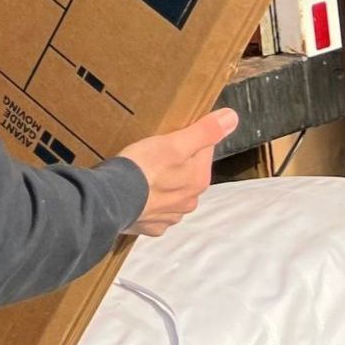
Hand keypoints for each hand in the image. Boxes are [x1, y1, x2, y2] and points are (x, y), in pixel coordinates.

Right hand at [115, 107, 237, 237]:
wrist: (112, 200)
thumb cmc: (144, 167)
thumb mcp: (175, 143)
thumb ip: (205, 131)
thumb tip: (233, 118)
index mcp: (199, 180)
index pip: (203, 150)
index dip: (189, 137)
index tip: (172, 133)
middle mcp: (189, 202)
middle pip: (188, 172)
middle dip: (177, 162)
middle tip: (155, 150)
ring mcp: (169, 217)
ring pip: (172, 193)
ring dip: (164, 184)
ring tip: (145, 171)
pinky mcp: (151, 226)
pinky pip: (155, 210)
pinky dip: (150, 201)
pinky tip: (138, 193)